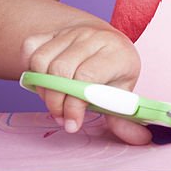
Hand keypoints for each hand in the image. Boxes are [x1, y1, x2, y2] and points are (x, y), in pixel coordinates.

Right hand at [21, 24, 151, 145]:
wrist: (106, 41)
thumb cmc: (114, 71)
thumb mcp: (123, 93)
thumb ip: (125, 119)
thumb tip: (141, 139)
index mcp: (117, 52)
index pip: (86, 77)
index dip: (74, 104)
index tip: (72, 124)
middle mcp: (94, 37)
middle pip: (60, 70)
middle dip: (55, 101)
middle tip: (61, 117)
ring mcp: (72, 31)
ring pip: (41, 61)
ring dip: (41, 88)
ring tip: (54, 100)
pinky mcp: (53, 31)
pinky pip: (29, 49)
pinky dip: (30, 68)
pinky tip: (44, 79)